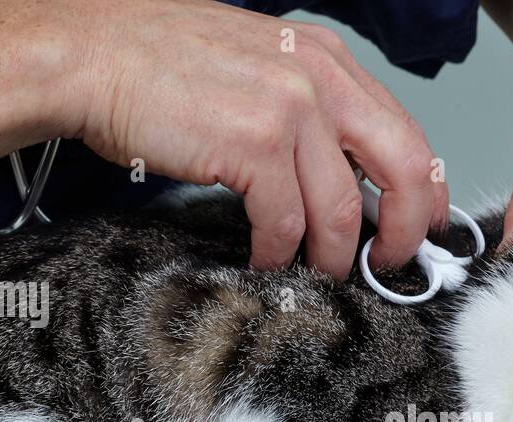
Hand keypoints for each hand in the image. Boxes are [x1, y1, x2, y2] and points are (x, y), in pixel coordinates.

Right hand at [59, 0, 446, 277]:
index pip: (405, 132)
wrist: (90, 57)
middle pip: (402, 169)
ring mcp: (289, 109)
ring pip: (340, 211)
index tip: (417, 228)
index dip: (421, 192)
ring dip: (330, 256)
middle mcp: (318, 77)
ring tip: (314, 273)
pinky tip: (265, 259)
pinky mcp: (252, 144)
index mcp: (327, 58)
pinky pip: (285, 224)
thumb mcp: (259, 66)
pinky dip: (278, 254)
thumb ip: (310, 109)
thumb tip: (344, 174)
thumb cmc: (159, 64)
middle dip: (401, 232)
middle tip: (384, 266)